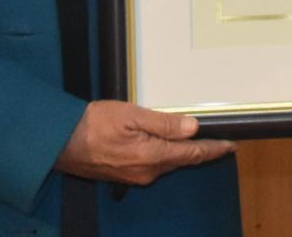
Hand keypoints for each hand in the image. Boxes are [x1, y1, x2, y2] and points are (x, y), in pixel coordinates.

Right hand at [55, 100, 234, 184]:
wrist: (60, 142)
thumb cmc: (94, 123)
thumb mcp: (132, 114)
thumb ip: (164, 122)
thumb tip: (193, 128)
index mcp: (151, 156)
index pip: (191, 154)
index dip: (213, 149)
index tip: (230, 146)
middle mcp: (147, 171)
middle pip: (181, 160)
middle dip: (200, 152)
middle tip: (219, 142)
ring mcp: (135, 176)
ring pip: (167, 163)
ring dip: (183, 154)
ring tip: (196, 141)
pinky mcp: (124, 175)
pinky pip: (153, 165)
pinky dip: (165, 155)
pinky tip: (166, 146)